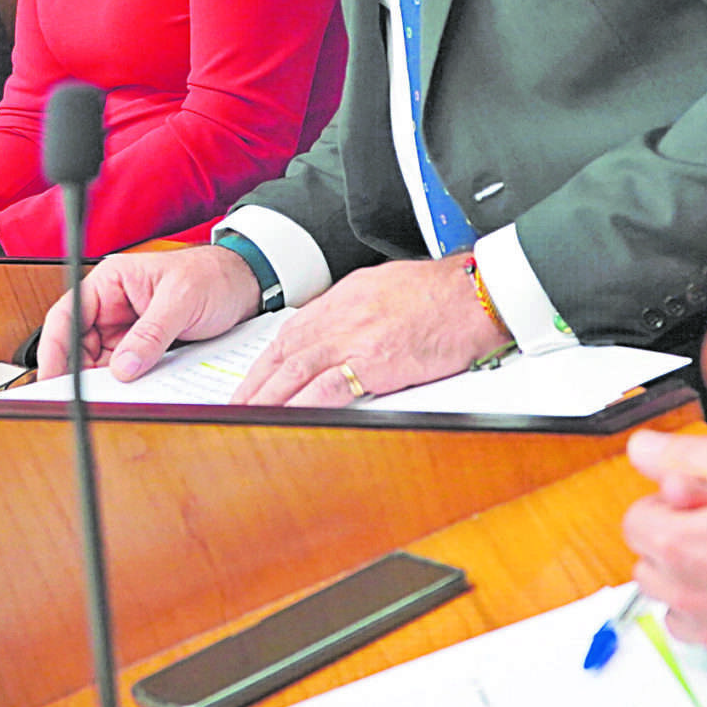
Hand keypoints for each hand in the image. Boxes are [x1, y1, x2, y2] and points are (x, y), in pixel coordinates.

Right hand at [34, 245, 260, 379]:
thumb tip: (124, 366)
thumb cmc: (213, 276)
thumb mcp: (181, 300)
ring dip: (103, 380)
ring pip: (100, 361)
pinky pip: (125, 368)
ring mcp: (126, 327)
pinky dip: (125, 383)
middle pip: (78, 343)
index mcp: (111, 281)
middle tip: (83, 396)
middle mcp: (112, 304)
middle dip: (79, 370)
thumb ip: (151, 333)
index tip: (53, 375)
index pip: (68, 313)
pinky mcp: (142, 346)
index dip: (55, 345)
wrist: (246, 285)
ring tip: (108, 398)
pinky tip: (129, 394)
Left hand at [229, 257, 500, 405]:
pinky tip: (288, 417)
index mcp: (341, 299)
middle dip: (255, 383)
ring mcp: (355, 338)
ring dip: (268, 398)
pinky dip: (303, 403)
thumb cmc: (440, 292)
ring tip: (247, 418)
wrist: (473, 294)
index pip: (290, 334)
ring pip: (296, 370)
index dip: (265, 363)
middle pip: (284, 353)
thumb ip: (354, 311)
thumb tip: (336, 332)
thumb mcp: (383, 288)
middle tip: (233, 406)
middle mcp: (340, 316)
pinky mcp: (375, 361)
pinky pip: (329, 386)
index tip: (250, 382)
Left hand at [620, 431, 706, 679]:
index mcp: (683, 546)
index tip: (705, 498)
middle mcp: (692, 599)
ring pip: (681, 605)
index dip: (672, 501)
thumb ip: (688, 453)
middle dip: (681, 542)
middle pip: (654, 564)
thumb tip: (645, 449)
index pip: (637, 519)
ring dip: (701, 583)